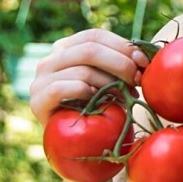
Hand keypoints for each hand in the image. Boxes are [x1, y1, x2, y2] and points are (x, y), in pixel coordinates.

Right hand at [29, 28, 147, 126]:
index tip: (144, 62)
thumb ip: (120, 63)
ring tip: (124, 96)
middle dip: (121, 63)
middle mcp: (50, 60)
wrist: (79, 146)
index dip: (123, 46)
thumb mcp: (110, 79)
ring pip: (83, 70)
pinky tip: (98, 102)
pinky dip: (87, 93)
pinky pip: (64, 88)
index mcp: (66, 48)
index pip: (96, 36)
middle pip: (90, 49)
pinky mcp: (37, 101)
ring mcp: (40, 80)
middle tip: (138, 80)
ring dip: (110, 83)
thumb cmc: (99, 108)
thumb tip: (145, 56)